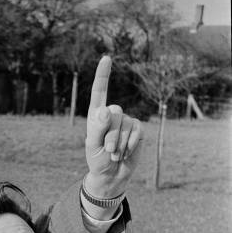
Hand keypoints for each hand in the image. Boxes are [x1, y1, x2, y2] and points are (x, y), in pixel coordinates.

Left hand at [84, 56, 142, 199]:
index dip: (103, 75)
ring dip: (119, 143)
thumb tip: (106, 109)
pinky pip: (137, 131)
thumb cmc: (98, 160)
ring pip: (125, 124)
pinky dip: (130, 145)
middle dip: (110, 135)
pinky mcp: (138, 130)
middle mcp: (113, 115)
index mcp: (97, 116)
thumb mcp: (93, 146)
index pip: (100, 92)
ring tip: (115, 154)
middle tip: (108, 150)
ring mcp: (126, 121)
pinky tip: (125, 153)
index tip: (106, 58)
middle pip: (115, 113)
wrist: (111, 174)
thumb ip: (98, 128)